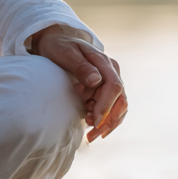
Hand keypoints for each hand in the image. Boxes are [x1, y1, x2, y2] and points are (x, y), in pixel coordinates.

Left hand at [30, 25, 126, 142]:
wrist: (56, 43)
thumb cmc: (58, 47)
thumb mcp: (65, 53)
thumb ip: (80, 66)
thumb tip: (96, 80)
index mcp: (103, 61)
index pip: (114, 86)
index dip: (106, 105)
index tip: (95, 119)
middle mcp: (111, 71)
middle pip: (120, 100)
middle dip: (108, 120)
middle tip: (93, 135)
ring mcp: (110, 80)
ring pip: (119, 107)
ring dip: (107, 123)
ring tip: (90, 134)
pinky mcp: (106, 88)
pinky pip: (112, 107)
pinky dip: (104, 119)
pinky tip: (90, 125)